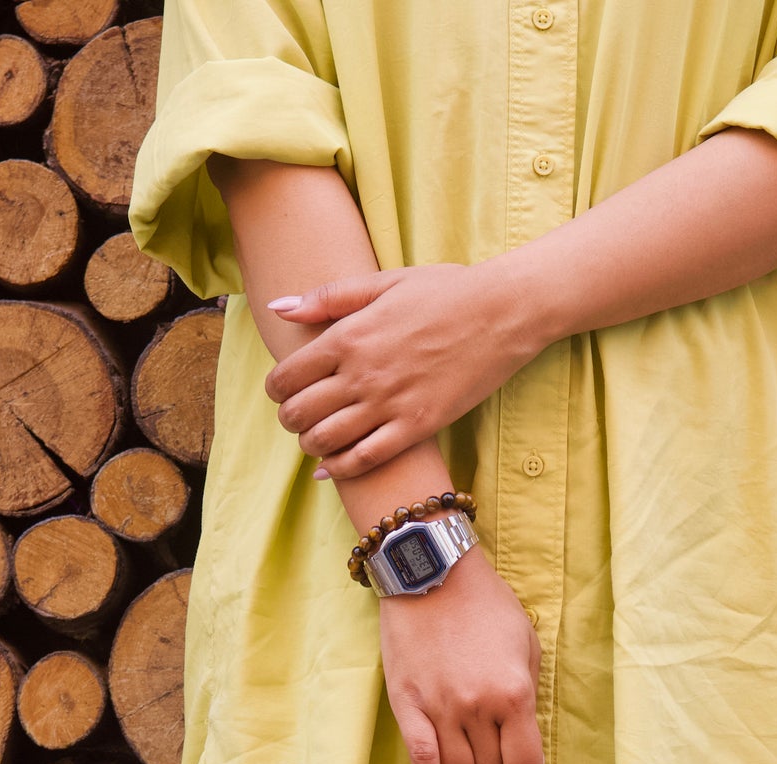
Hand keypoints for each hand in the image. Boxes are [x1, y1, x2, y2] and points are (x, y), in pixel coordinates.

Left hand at [266, 261, 543, 479]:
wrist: (500, 313)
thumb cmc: (444, 292)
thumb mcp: (383, 282)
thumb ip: (328, 298)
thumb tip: (279, 308)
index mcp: (348, 336)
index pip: (287, 376)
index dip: (276, 390)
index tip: (283, 392)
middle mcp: (362, 374)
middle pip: (300, 413)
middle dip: (290, 420)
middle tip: (298, 418)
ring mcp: (389, 404)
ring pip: (326, 440)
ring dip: (311, 445)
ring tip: (316, 439)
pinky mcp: (416, 427)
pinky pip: (365, 459)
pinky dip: (341, 468)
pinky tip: (332, 468)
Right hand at [377, 547, 542, 763]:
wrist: (432, 574)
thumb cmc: (484, 606)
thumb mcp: (526, 645)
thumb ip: (528, 697)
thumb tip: (525, 742)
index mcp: (514, 693)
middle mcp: (478, 707)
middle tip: (496, 762)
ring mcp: (440, 710)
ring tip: (470, 760)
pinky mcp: (408, 707)